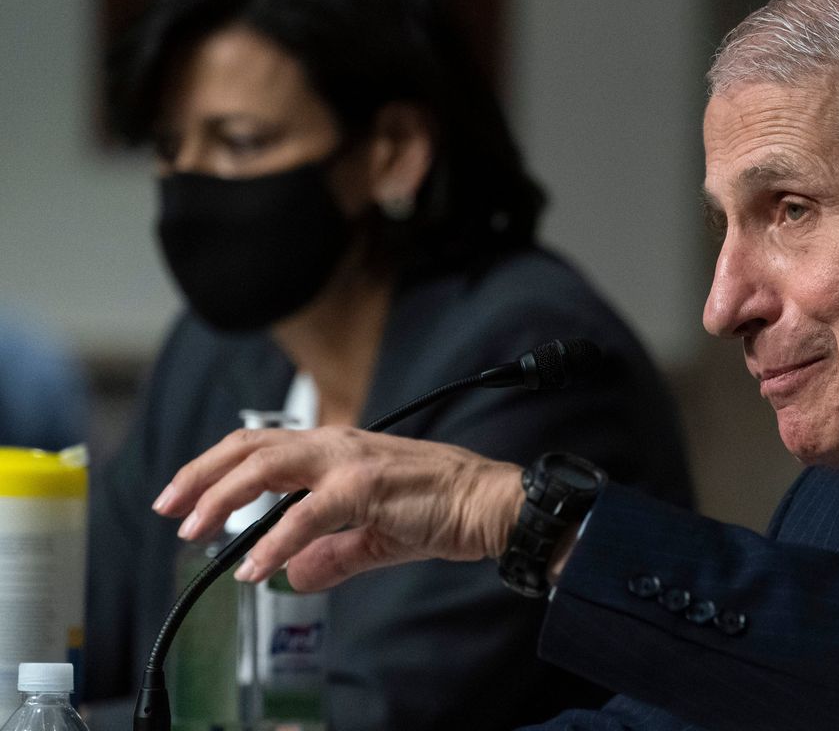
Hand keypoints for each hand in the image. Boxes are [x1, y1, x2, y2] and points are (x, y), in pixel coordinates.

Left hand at [151, 427, 524, 590]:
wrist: (489, 503)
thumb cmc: (441, 509)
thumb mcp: (373, 536)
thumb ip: (331, 553)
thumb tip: (293, 573)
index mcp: (335, 448)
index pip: (260, 445)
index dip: (215, 467)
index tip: (184, 495)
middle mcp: (336, 444)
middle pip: (249, 447)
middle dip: (202, 475)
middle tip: (170, 508)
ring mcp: (350, 462)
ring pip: (267, 467)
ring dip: (223, 498)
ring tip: (194, 531)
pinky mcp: (367, 487)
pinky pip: (307, 515)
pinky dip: (275, 541)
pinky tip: (255, 568)